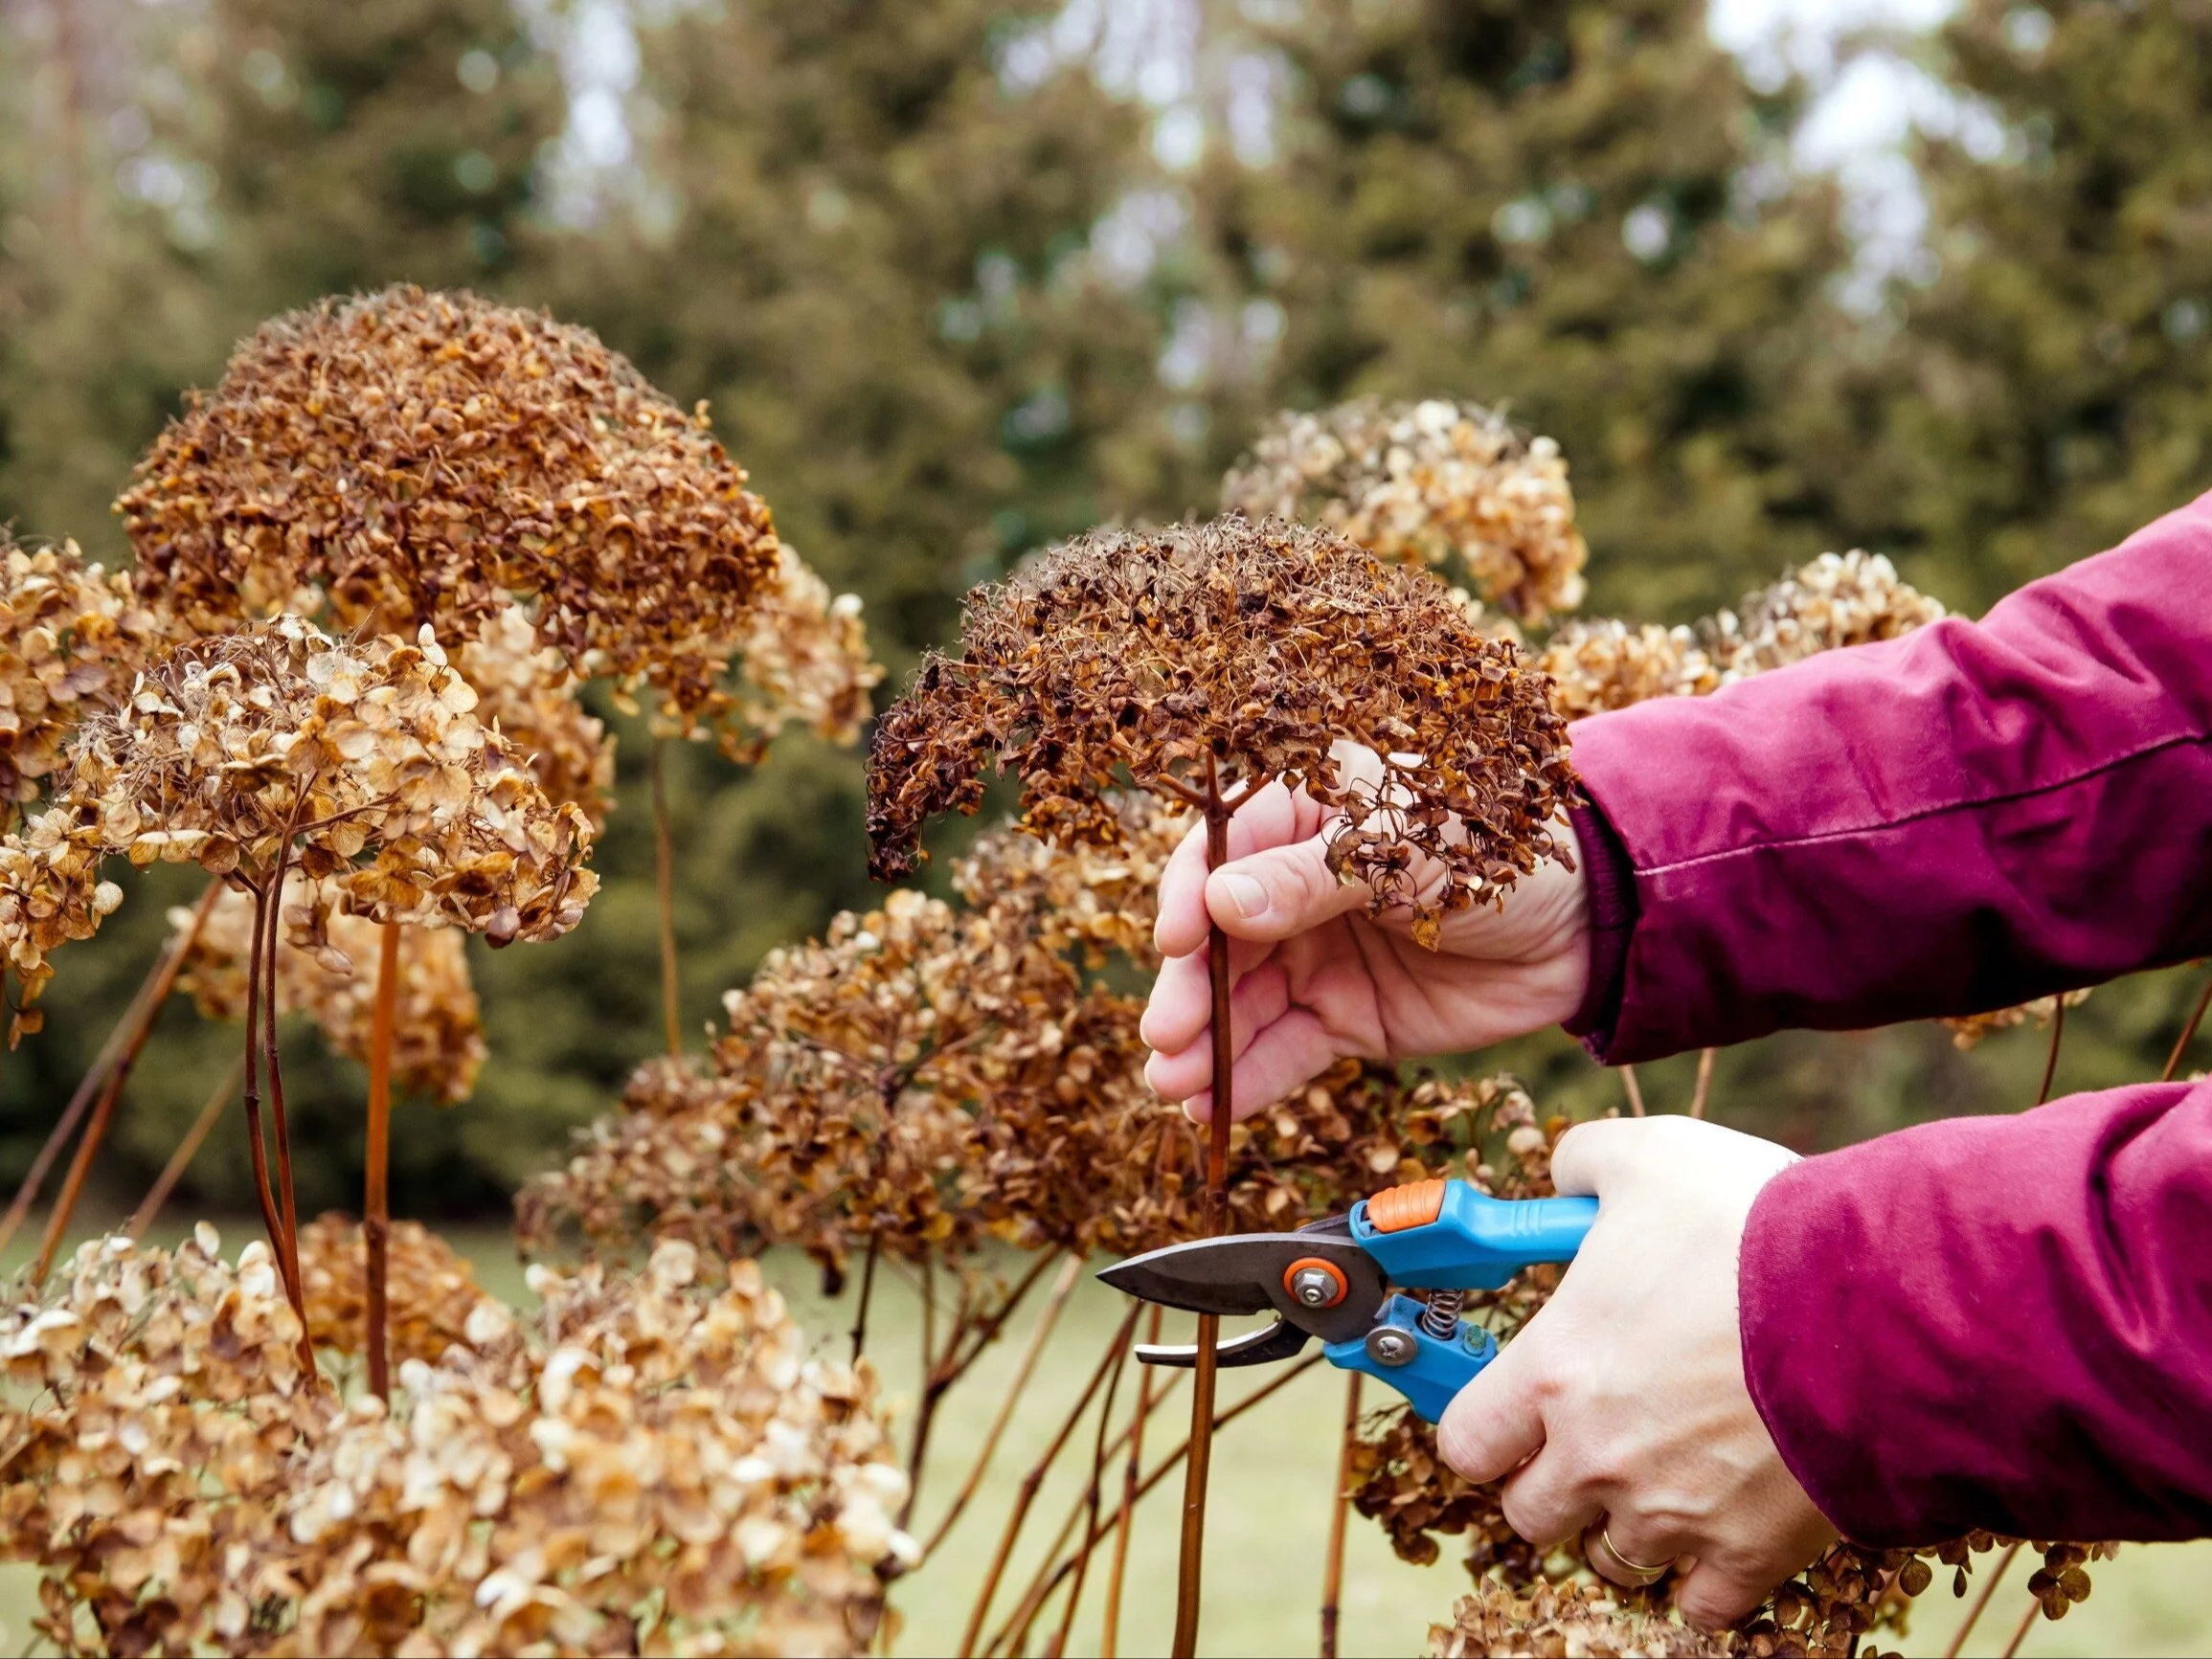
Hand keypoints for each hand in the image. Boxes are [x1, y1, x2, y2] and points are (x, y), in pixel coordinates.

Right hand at [1141, 755, 1589, 1120]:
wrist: (1587, 923)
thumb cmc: (1499, 849)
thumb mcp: (1405, 849)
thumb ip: (1311, 879)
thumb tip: (1220, 901)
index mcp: (1304, 813)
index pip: (1220, 852)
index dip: (1187, 896)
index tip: (1173, 941)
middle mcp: (1293, 885)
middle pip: (1219, 938)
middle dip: (1189, 989)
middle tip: (1166, 1034)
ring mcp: (1316, 955)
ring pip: (1242, 1003)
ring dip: (1203, 1045)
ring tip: (1173, 1084)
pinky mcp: (1346, 1019)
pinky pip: (1286, 1050)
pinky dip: (1247, 1079)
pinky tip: (1211, 1106)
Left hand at [1437, 1117, 1834, 1626]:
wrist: (1881, 1305)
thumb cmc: (1756, 1228)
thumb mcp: (1651, 1156)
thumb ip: (1585, 1163)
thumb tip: (1564, 1173)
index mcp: (1554, 1372)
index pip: (1466, 1442)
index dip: (1484, 1425)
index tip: (1510, 1407)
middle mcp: (1597, 1457)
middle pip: (1529, 1513)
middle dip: (1550, 1479)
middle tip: (1589, 1437)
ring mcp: (1674, 1514)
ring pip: (1613, 1558)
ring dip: (1626, 1523)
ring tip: (1663, 1473)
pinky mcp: (1753, 1551)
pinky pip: (1703, 1606)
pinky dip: (1705, 1580)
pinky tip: (1720, 1529)